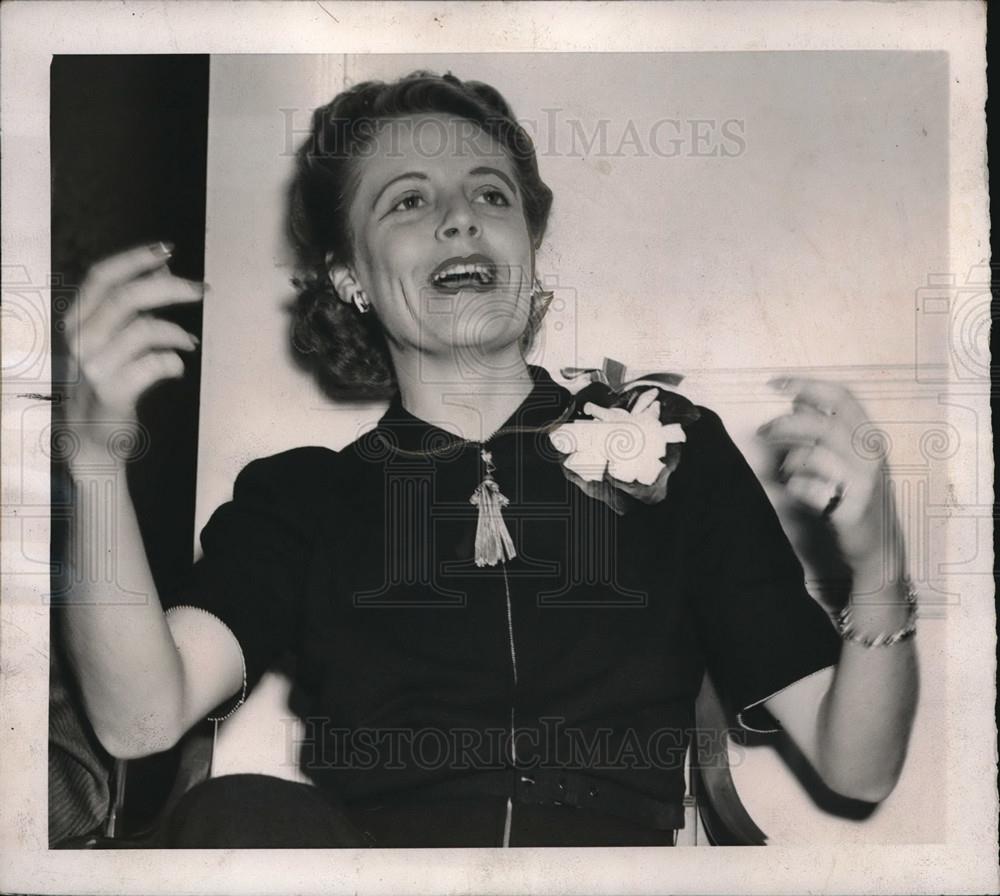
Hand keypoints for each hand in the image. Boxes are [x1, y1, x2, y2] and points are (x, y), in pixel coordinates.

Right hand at [62, 242, 203, 463]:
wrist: (93, 438)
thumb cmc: (108, 382)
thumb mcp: (112, 340)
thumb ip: (132, 308)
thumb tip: (163, 269)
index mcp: (75, 320)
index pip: (101, 276)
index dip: (135, 259)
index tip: (169, 250)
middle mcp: (78, 339)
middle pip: (127, 297)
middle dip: (171, 288)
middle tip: (202, 290)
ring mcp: (93, 366)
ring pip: (144, 330)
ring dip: (176, 332)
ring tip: (190, 342)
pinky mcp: (112, 391)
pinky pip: (153, 364)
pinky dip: (173, 361)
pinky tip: (178, 366)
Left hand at [756, 376, 902, 576]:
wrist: (877, 547)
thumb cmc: (854, 496)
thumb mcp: (847, 457)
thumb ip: (825, 430)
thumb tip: (798, 402)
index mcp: (870, 435)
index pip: (841, 396)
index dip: (806, 385)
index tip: (773, 383)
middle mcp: (870, 455)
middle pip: (821, 424)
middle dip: (784, 424)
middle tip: (762, 431)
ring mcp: (863, 482)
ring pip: (813, 456)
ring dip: (790, 462)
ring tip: (786, 473)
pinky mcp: (850, 509)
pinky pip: (809, 489)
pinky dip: (795, 488)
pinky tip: (798, 493)